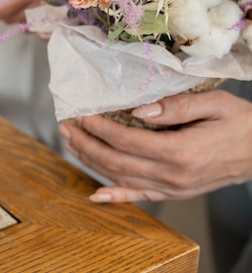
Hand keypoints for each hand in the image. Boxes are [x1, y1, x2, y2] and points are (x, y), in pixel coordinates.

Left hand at [60, 90, 251, 201]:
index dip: (98, 128)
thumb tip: (138, 110)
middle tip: (66, 128)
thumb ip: (176, 107)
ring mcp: (172, 188)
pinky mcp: (174, 193)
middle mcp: (172, 175)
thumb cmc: (240, 124)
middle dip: (86, 144)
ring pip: (121, 178)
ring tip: (72, 145)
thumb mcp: (215, 104)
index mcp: (180, 151)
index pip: (125, 141)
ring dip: (92, 162)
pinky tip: (96, 195)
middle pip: (115, 161)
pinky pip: (139, 197)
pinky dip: (115, 196)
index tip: (81, 115)